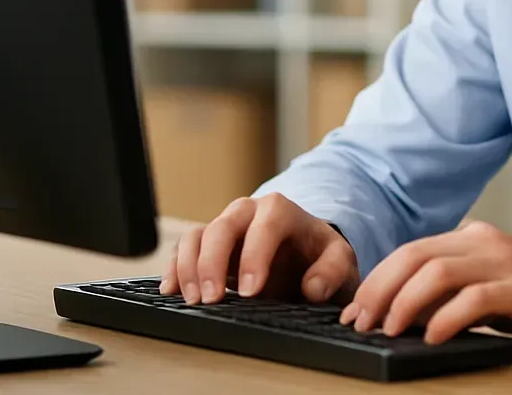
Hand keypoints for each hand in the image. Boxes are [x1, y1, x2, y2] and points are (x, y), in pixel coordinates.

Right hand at [159, 193, 358, 305]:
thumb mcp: (339, 260)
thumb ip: (334, 271)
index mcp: (281, 211)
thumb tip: (313, 288)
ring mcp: (224, 227)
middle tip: (212, 299)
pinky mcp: (207, 245)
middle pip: (223, 227)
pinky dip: (175, 268)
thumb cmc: (318, 256)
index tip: (250, 291)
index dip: (255, 256)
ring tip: (194, 300)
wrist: (303, 255)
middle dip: (213, 263)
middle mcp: (248, 212)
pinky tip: (172, 291)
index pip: (266, 225)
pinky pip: (183, 249)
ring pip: (197, 236)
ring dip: (190, 267)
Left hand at [339, 220, 511, 346]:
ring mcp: (504, 261)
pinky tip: (434, 337)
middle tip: (361, 321)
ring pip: (437, 272)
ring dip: (404, 302)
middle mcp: (484, 243)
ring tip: (390, 330)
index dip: (377, 280)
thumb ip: (455, 291)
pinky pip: (474, 298)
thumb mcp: (493, 286)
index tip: (355, 310)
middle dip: (380, 289)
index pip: (411, 251)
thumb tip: (406, 314)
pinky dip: (446, 317)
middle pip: (415, 255)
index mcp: (473, 239)